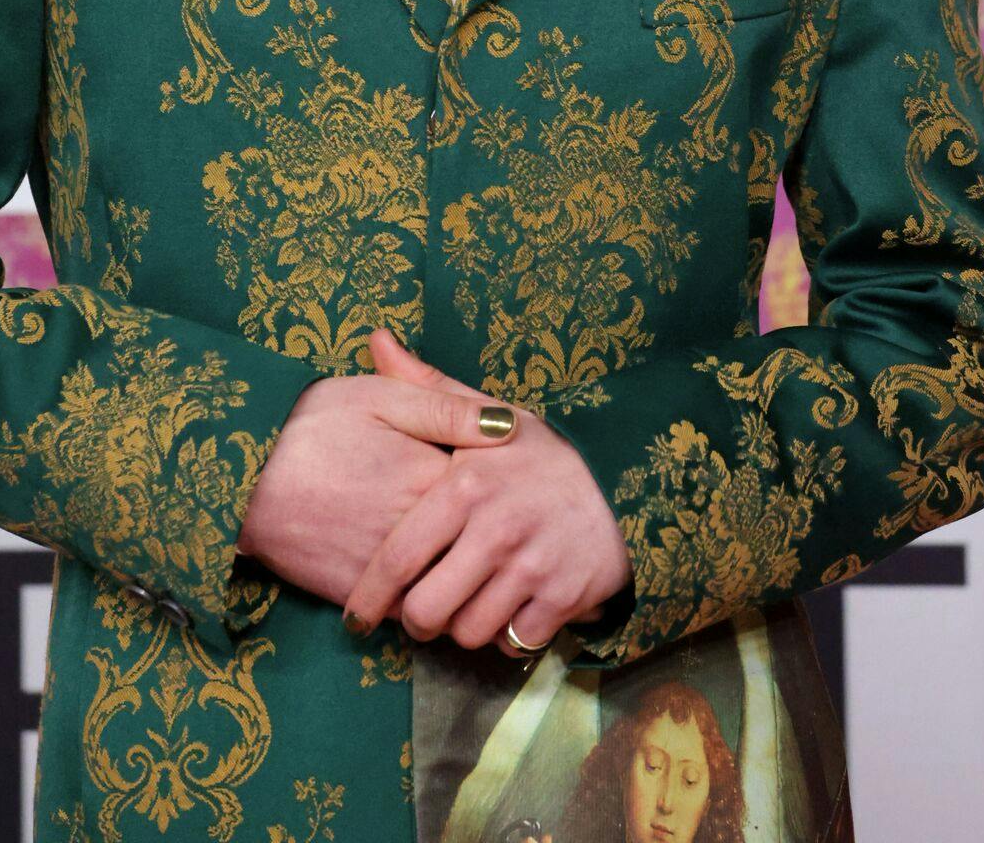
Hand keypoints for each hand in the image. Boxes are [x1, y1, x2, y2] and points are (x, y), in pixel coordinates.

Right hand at [235, 345, 520, 610]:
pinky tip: (424, 584)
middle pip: (477, 549)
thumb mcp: (381, 396)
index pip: (494, 496)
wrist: (239, 478)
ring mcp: (391, 573)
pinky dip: (421, 603)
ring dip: (461, 581)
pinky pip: (408, 611)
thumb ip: (448, 407)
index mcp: (432, 479)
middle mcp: (420, 534)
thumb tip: (512, 423)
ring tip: (468, 566)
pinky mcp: (360, 599)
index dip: (505, 490)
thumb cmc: (310, 425)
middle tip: (503, 533)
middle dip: (491, 544)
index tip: (511, 485)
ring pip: (448, 588)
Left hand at [341, 329, 632, 659]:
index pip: (398, 557)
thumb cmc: (541, 452)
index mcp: (465, 484)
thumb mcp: (486, 414)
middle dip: (418, 622)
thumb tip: (376, 341)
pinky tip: (509, 611)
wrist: (627, 476)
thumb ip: (426, 388)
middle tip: (419, 615)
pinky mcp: (563, 598)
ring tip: (468, 605)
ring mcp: (531, 566)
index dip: (370, 598)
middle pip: (428, 611)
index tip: (356, 618)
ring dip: (464, 628)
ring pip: (470, 632)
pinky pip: (514, 642)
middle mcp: (495, 528)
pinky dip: (507, 637)